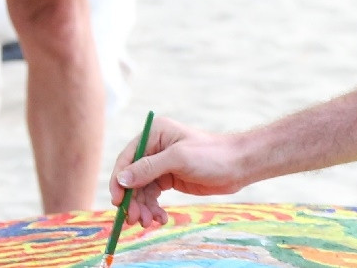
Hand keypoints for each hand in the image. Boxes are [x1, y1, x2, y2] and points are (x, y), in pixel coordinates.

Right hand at [110, 117, 254, 227]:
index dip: (119, 181)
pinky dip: (154, 209)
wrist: (238, 166)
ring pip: (141, 190)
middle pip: (132, 178)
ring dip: (143, 208)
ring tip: (150, 223)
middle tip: (135, 220)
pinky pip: (153, 196)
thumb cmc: (212, 155)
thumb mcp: (179, 159)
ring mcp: (161, 165)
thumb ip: (148, 168)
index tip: (118, 202)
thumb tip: (122, 180)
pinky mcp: (169, 179)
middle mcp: (155, 148)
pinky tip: (161, 218)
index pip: (127, 159)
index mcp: (155, 134)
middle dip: (133, 200)